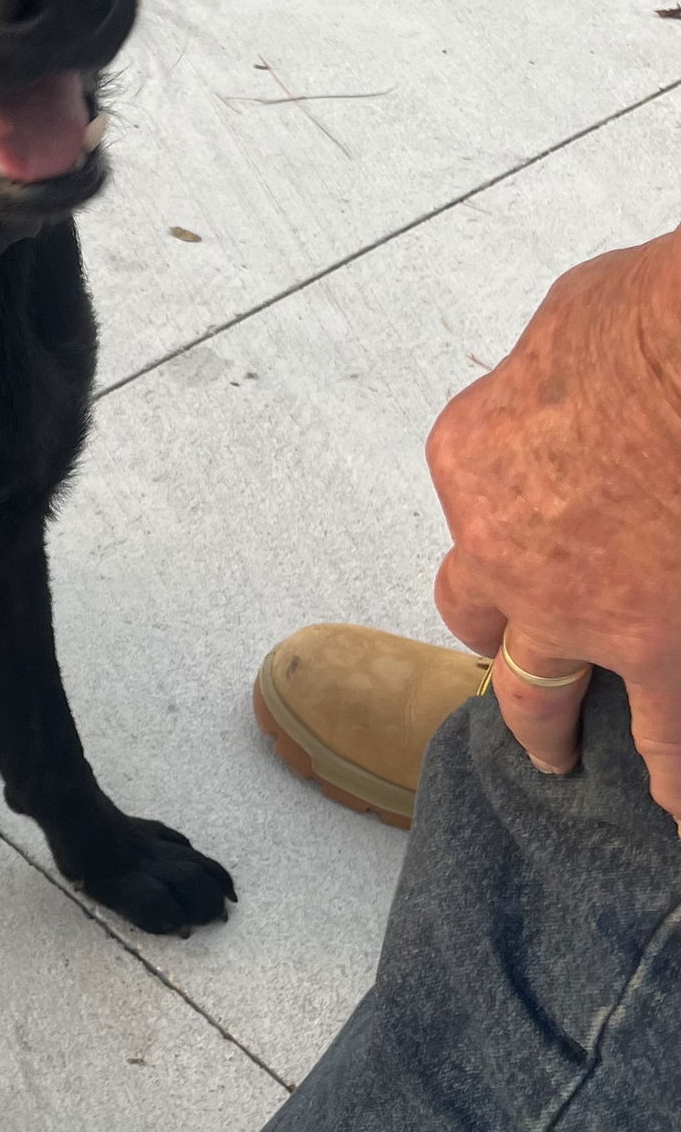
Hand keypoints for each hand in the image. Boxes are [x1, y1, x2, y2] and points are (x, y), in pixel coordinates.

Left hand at [425, 231, 680, 826]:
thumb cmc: (655, 320)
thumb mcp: (578, 319)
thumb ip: (566, 379)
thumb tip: (587, 380)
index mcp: (472, 460)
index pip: (477, 509)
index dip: (514, 521)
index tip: (544, 525)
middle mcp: (503, 552)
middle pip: (482, 617)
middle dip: (503, 644)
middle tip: (523, 688)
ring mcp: (579, 615)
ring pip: (547, 698)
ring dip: (559, 734)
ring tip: (578, 768)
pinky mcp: (656, 652)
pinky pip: (665, 737)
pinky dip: (675, 778)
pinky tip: (674, 812)